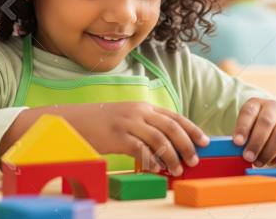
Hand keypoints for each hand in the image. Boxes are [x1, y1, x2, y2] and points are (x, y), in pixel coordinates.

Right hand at [1, 102, 208, 176]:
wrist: (71, 121)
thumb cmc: (99, 124)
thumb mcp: (125, 119)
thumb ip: (144, 127)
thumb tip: (165, 146)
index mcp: (142, 106)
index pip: (174, 116)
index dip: (192, 129)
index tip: (205, 141)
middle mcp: (138, 111)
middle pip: (171, 127)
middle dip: (187, 144)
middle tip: (194, 160)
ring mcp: (127, 122)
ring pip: (159, 139)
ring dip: (171, 156)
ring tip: (178, 169)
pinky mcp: (117, 136)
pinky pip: (140, 149)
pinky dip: (151, 160)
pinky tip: (155, 169)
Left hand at [232, 98, 275, 166]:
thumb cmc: (255, 126)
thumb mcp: (246, 125)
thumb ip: (241, 136)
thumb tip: (236, 151)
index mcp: (256, 104)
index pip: (248, 113)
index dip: (242, 128)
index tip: (237, 142)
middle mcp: (272, 107)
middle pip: (266, 123)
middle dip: (256, 142)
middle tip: (248, 157)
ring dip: (268, 152)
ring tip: (258, 163)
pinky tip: (270, 162)